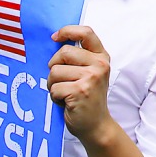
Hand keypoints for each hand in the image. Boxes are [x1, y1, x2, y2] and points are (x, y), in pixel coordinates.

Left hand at [49, 25, 114, 143]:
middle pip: (63, 52)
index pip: (86, 32)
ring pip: (55, 71)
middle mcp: (99, 65)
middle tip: (60, 79)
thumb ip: (80, 57)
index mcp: (101, 57)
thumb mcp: (91, 73)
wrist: (96, 126)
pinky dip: (55, 97)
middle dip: (54, 66)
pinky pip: (54, 88)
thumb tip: (55, 41)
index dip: (68, 31)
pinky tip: (65, 102)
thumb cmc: (88, 98)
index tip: (55, 37)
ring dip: (53, 85)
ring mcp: (91, 78)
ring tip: (65, 93)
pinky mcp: (80, 91)